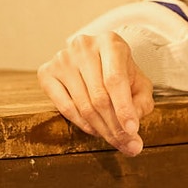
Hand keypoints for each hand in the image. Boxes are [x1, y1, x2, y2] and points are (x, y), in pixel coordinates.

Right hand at [37, 32, 153, 155]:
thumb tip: (131, 124)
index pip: (115, 80)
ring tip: (116, 141)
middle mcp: (84, 46)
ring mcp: (62, 59)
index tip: (133, 131)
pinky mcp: (46, 72)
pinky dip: (81, 123)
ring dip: (101, 129)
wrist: (96, 58)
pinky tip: (94, 130)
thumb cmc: (120, 72)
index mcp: (110, 42)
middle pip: (99, 96)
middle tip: (128, 145)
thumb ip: (141, 100)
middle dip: (115, 126)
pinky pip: (65, 107)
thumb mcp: (139, 81)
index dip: (124, 108)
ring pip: (83, 105)